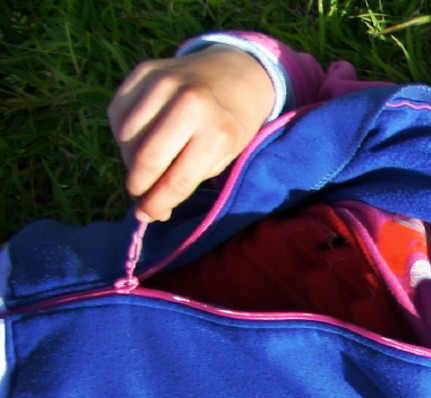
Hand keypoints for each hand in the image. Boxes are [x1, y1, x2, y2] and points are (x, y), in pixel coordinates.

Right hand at [107, 46, 276, 222]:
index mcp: (217, 131)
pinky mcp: (144, 72)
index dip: (158, 203)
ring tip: (145, 165)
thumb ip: (190, 179)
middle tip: (140, 194)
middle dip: (138, 185)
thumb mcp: (227, 155)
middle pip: (145, 158)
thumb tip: (150, 210)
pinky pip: (118, 113)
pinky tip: (139, 139)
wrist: (234, 72)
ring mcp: (163, 83)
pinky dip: (123, 134)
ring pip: (125, 136)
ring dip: (129, 159)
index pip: (178, 179)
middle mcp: (188, 104)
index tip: (148, 215)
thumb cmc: (232, 123)